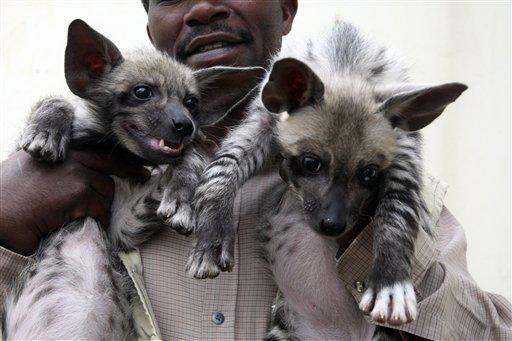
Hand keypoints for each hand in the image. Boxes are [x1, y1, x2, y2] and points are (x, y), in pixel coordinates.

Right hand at [0, 149, 149, 255]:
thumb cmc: (7, 194)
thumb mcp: (32, 169)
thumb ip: (56, 169)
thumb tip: (71, 179)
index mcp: (62, 153)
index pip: (102, 157)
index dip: (125, 166)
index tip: (143, 171)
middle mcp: (73, 161)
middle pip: (106, 181)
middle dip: (105, 198)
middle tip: (99, 211)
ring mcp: (77, 177)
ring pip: (105, 196)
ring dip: (99, 211)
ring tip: (84, 221)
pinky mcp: (78, 196)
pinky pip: (100, 211)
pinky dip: (97, 221)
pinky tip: (85, 226)